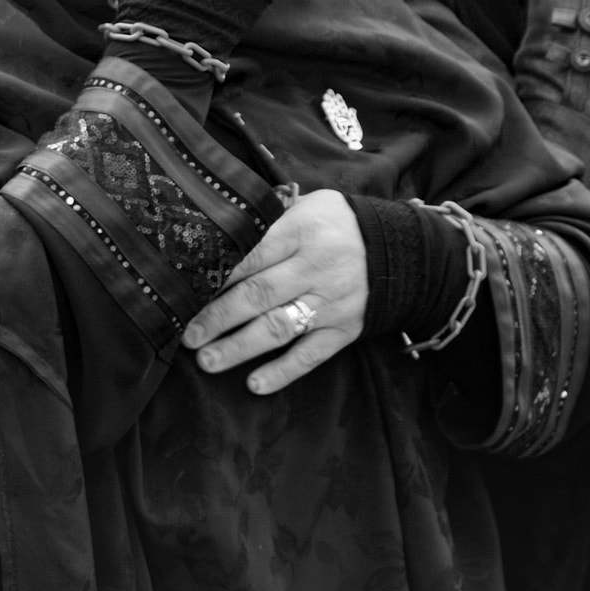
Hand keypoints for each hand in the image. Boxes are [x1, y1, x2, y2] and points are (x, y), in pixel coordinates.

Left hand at [182, 189, 366, 393]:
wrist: (403, 250)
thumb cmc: (338, 223)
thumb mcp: (307, 205)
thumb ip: (268, 220)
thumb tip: (216, 235)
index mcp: (302, 232)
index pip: (252, 254)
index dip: (217, 276)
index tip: (186, 290)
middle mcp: (317, 268)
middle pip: (259, 295)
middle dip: (218, 317)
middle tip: (187, 335)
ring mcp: (332, 302)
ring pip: (279, 328)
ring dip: (240, 348)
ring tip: (207, 361)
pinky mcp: (344, 330)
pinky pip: (311, 354)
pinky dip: (283, 371)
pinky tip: (255, 384)